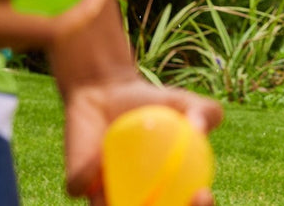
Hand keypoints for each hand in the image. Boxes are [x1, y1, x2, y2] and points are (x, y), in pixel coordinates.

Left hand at [63, 75, 223, 204]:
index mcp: (166, 192)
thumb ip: (205, 111)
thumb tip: (199, 127)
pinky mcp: (78, 184)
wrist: (109, 90)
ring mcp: (105, 197)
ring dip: (121, 205)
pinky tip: (99, 157)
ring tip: (131, 181)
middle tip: (173, 203)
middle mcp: (136, 201)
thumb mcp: (184, 103)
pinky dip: (89, 175)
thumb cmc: (153, 102)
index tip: (202, 194)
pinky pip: (80, 187)